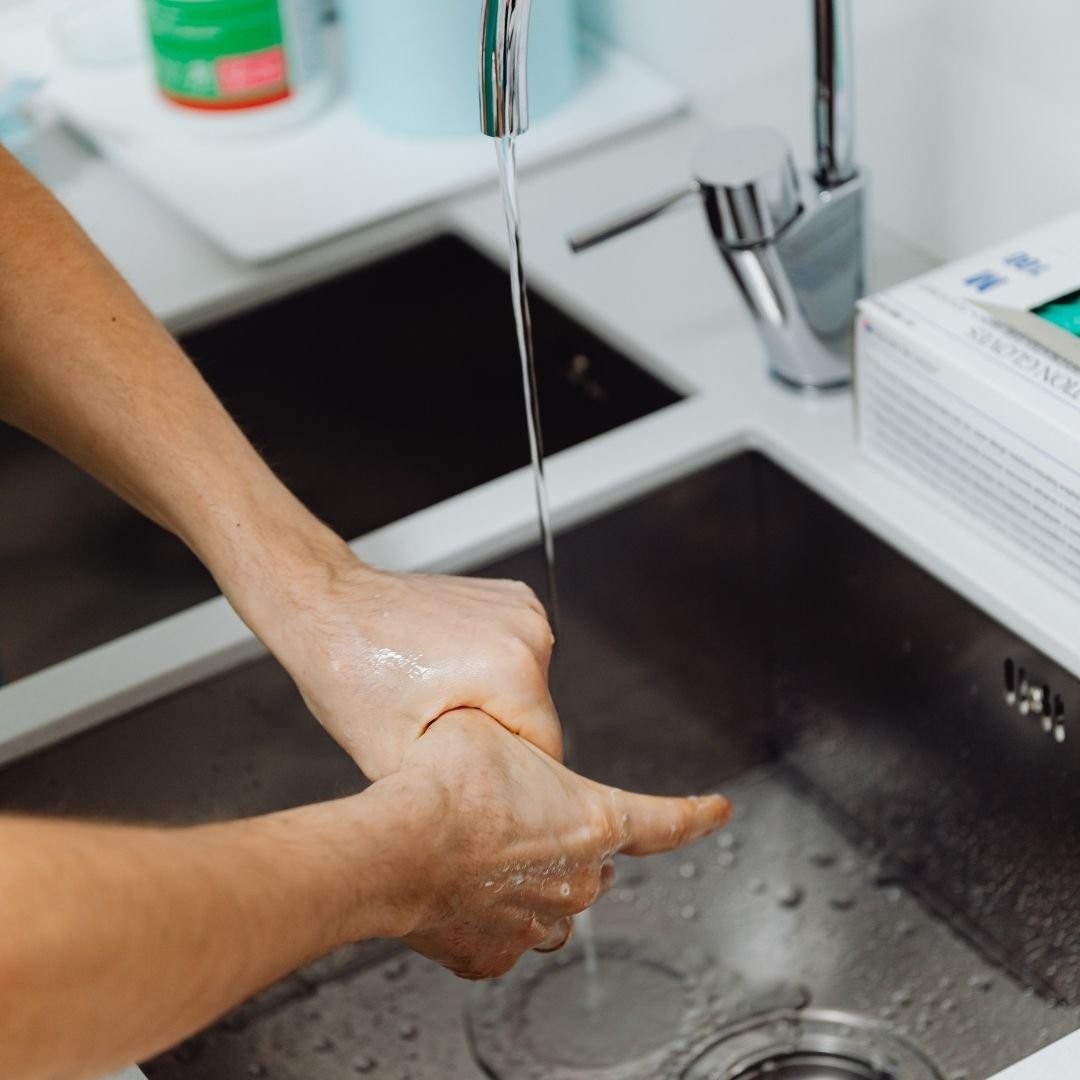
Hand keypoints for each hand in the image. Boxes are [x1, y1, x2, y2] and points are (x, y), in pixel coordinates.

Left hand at [253, 543, 560, 779]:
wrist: (325, 606)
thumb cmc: (348, 670)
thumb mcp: (394, 760)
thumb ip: (452, 792)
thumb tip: (482, 819)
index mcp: (512, 670)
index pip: (547, 753)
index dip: (509, 779)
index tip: (471, 777)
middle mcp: (528, 631)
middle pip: (537, 717)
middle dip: (498, 737)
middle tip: (442, 735)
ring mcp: (521, 608)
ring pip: (529, 688)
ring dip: (494, 702)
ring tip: (437, 697)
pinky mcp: (510, 597)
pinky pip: (517, 656)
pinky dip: (489, 669)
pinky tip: (444, 669)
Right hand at [379, 709, 730, 980]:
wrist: (391, 848)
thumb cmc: (442, 786)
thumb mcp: (491, 729)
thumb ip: (519, 743)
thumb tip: (509, 742)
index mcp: (593, 821)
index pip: (664, 821)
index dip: (696, 814)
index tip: (718, 811)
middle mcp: (577, 881)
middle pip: (593, 864)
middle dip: (565, 844)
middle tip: (514, 820)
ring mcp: (537, 925)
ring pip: (551, 906)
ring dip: (530, 885)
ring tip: (481, 855)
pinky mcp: (494, 957)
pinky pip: (503, 936)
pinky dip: (487, 916)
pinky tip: (456, 888)